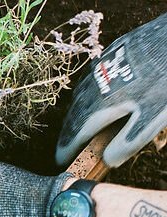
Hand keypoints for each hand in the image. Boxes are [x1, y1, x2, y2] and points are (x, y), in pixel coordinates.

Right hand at [56, 14, 166, 167]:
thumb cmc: (163, 79)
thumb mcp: (151, 116)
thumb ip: (128, 141)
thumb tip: (109, 160)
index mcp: (98, 107)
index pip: (74, 135)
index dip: (66, 150)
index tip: (60, 161)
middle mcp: (91, 88)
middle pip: (73, 117)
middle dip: (68, 134)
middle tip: (66, 148)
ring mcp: (98, 70)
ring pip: (80, 98)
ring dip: (76, 115)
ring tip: (78, 126)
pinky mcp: (108, 55)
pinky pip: (90, 81)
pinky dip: (87, 95)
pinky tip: (94, 97)